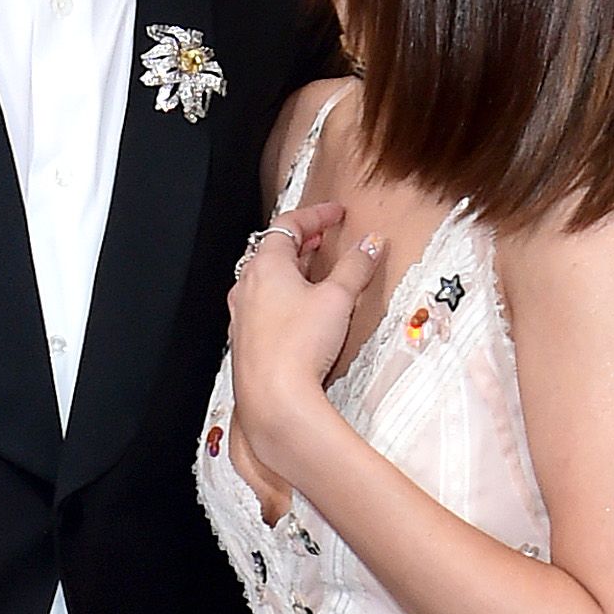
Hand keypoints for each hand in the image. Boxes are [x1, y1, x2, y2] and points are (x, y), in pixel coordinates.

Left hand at [227, 203, 385, 483]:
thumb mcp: (338, 299)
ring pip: (265, 281)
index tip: (335, 214)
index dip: (316, 215)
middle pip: (272, 252)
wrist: (273, 399)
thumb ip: (356, 267)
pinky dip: (282, 300)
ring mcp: (241, 316)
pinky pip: (263, 309)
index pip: (288, 224)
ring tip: (313, 275)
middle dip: (301, 243)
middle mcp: (246, 287)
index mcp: (265, 265)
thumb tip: (371, 244)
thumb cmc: (298, 346)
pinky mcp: (245, 343)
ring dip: (291, 273)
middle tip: (323, 240)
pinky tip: (299, 314)